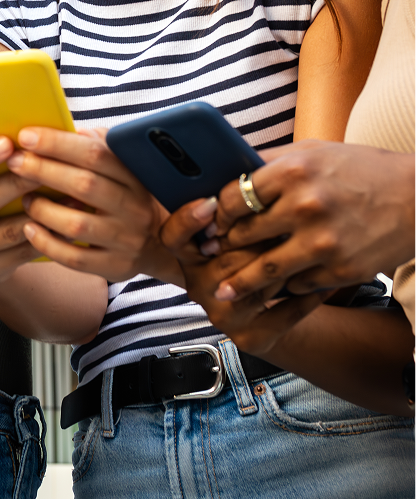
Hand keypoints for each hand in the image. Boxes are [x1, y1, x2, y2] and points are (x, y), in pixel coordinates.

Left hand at [6, 127, 178, 283]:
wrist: (159, 242)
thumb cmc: (125, 194)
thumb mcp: (121, 166)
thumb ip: (97, 146)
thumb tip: (65, 127)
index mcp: (133, 175)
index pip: (95, 153)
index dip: (57, 143)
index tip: (26, 136)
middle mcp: (134, 207)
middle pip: (84, 185)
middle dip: (43, 170)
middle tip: (14, 162)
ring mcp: (126, 239)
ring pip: (78, 224)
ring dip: (43, 210)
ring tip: (23, 199)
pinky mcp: (116, 267)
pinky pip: (75, 258)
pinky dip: (47, 243)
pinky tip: (29, 229)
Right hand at [161, 198, 331, 356]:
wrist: (275, 310)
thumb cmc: (261, 256)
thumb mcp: (242, 231)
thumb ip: (236, 205)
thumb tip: (244, 162)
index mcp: (190, 254)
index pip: (173, 237)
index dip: (188, 220)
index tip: (211, 203)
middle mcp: (198, 285)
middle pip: (225, 256)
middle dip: (260, 238)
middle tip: (289, 219)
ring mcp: (221, 314)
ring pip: (255, 284)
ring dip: (286, 264)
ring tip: (314, 246)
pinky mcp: (249, 337)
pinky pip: (282, 314)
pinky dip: (307, 297)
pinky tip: (326, 283)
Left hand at [210, 141, 415, 300]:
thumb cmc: (358, 169)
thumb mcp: (311, 152)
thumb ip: (268, 162)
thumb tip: (225, 171)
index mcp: (293, 171)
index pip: (233, 196)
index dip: (217, 212)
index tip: (210, 221)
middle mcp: (305, 206)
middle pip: (245, 234)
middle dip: (225, 246)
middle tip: (212, 254)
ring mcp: (324, 242)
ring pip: (266, 269)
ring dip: (241, 282)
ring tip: (223, 290)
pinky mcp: (341, 270)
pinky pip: (298, 285)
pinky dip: (285, 286)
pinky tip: (275, 288)